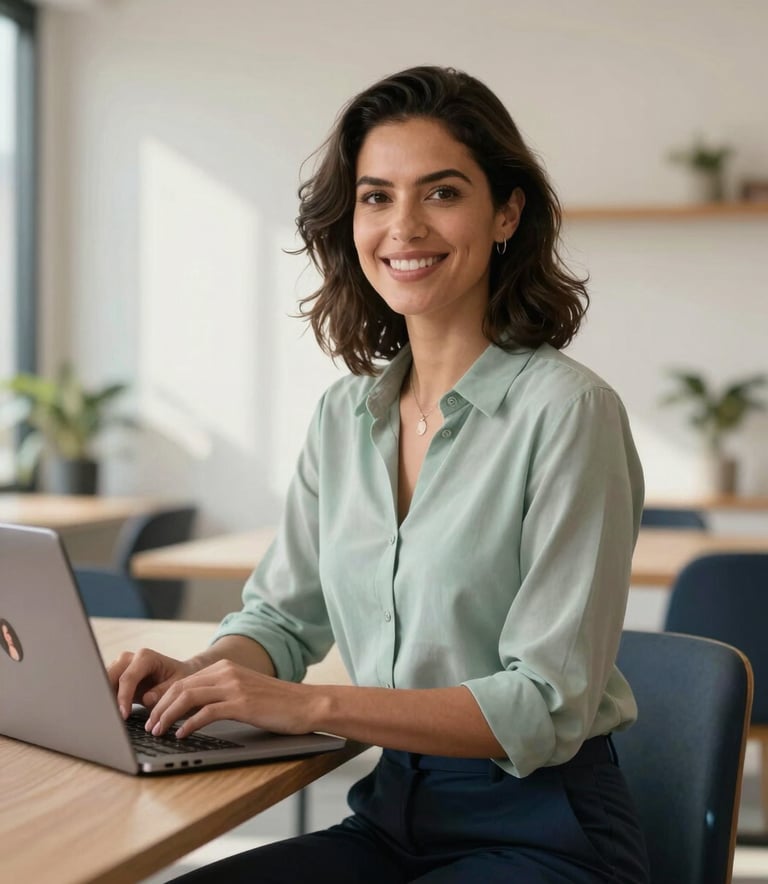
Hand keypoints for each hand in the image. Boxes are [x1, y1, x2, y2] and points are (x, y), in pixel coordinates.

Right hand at [108, 647, 199, 718]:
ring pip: (103, 682)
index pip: (128, 678)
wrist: (178, 674)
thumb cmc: (179, 678)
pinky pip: (105, 688)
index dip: (123, 697)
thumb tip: (147, 698)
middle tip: (109, 718)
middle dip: (107, 697)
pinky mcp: (116, 677)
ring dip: (104, 700)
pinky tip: (109, 714)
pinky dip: (106, 701)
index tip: (123, 715)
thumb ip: (163, 691)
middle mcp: (129, 658)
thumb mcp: (178, 685)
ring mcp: (120, 666)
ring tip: (108, 718)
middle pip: (109, 677)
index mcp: (146, 657)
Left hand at [143, 660, 314, 738]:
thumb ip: (221, 695)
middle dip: (160, 708)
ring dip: (168, 716)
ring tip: (159, 732)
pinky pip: (206, 713)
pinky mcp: (242, 704)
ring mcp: (234, 687)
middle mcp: (227, 673)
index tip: (153, 714)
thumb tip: (192, 711)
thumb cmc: (277, 703)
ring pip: (188, 697)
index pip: (184, 681)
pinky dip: (189, 724)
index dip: (163, 698)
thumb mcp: (245, 691)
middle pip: (181, 687)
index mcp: (226, 668)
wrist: (306, 704)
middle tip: (150, 726)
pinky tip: (182, 735)